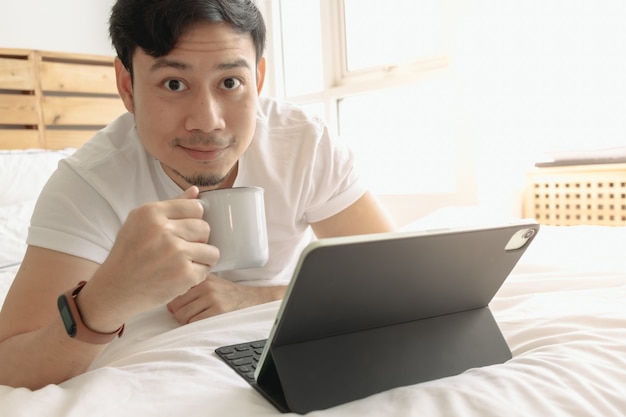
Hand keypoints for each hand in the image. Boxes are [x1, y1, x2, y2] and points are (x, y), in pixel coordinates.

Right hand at [79, 187, 219, 331]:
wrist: (115, 289)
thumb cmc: (128, 255)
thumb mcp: (140, 222)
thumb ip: (170, 205)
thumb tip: (196, 191)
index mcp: (151, 213)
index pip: (196, 207)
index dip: (194, 220)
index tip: (184, 231)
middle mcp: (163, 230)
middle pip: (205, 228)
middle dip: (198, 240)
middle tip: (182, 250)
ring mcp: (175, 252)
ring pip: (211, 250)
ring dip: (202, 258)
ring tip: (184, 263)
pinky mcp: (184, 274)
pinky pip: (206, 269)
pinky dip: (197, 275)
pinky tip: (180, 276)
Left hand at [167, 274, 286, 323]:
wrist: (252, 299)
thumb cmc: (228, 294)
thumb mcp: (211, 282)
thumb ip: (192, 284)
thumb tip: (168, 297)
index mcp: (201, 277)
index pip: (174, 289)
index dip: (175, 301)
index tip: (181, 305)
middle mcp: (205, 285)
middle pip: (175, 305)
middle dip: (179, 313)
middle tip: (191, 313)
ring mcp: (212, 297)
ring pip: (182, 315)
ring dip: (186, 321)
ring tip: (198, 317)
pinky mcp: (217, 311)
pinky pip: (193, 322)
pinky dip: (195, 325)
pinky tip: (204, 321)